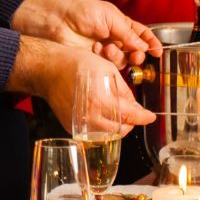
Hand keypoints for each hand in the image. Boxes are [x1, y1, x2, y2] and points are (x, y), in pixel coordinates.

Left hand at [12, 0, 160, 64]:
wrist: (56, 20)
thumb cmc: (81, 11)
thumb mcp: (108, 17)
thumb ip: (127, 32)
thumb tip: (143, 46)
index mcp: (119, 23)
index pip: (141, 34)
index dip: (150, 43)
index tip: (158, 52)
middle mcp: (114, 37)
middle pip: (134, 51)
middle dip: (137, 54)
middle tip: (135, 56)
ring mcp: (104, 49)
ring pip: (122, 60)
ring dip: (119, 56)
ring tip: (108, 49)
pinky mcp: (94, 60)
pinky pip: (108, 66)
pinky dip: (106, 60)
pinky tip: (97, 51)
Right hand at [12, 38, 153, 133]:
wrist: (49, 69)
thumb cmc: (75, 64)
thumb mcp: (107, 69)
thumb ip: (124, 90)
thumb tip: (134, 106)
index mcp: (101, 101)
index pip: (130, 116)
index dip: (143, 117)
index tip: (150, 117)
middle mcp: (90, 117)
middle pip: (120, 130)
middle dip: (130, 122)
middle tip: (133, 112)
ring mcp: (80, 125)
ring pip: (108, 136)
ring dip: (117, 127)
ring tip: (118, 114)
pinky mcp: (73, 128)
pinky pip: (93, 134)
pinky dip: (102, 128)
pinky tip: (102, 115)